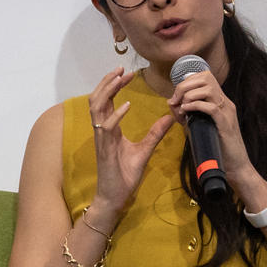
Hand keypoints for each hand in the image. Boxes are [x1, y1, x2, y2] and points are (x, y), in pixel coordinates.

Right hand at [88, 67, 175, 222]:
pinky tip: (127, 105)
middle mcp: (101, 130)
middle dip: (108, 81)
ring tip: (120, 79)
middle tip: (121, 69)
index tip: (126, 73)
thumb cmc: (124, 175)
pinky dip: (116, 114)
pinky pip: (106, 126)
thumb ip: (155, 134)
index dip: (113, 85)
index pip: (106, 100)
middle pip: (97, 98)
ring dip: (107, 91)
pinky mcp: (104, 148)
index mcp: (109, 129)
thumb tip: (169, 118)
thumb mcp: (144, 151)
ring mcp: (101, 138)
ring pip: (96, 107)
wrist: (115, 196)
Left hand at [167, 69, 255, 188]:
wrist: (235, 167)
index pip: (205, 76)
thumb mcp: (198, 126)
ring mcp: (227, 112)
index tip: (176, 96)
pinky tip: (186, 113)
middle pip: (206, 78)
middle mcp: (225, 103)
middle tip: (176, 100)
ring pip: (208, 89)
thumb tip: (171, 103)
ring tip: (181, 108)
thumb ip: (187, 115)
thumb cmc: (216, 148)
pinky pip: (210, 107)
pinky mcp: (225, 124)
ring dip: (189, 95)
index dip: (187, 81)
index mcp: (220, 101)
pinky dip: (195, 106)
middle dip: (185, 86)